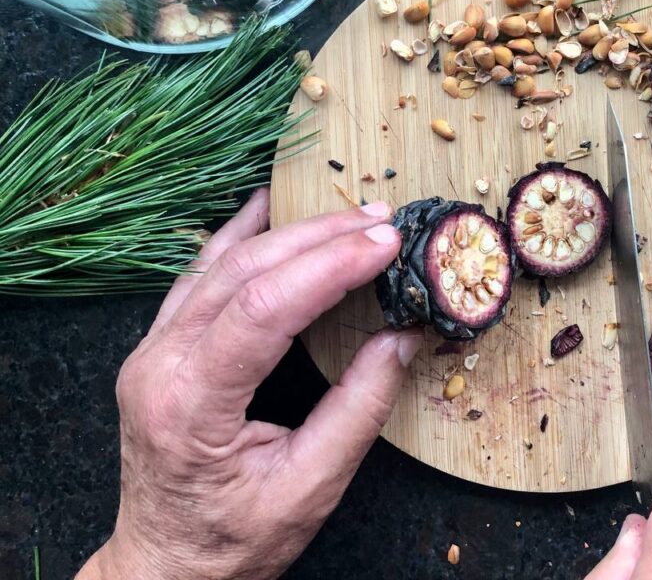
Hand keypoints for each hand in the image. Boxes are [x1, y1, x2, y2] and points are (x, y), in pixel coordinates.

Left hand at [76, 189, 422, 579]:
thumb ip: (358, 409)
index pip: (265, 309)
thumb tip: (401, 338)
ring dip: (289, 233)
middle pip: (243, 273)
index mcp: (190, 404)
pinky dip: (237, 237)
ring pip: (221, 265)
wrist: (165, 566)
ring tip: (347, 216)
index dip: (329, 267)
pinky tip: (264, 207)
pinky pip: (199, 275)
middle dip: (319, 239)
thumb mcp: (310, 489)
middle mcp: (159, 365)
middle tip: (380, 222)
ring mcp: (151, 351)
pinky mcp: (159, 348)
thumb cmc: (233, 541)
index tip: (384, 243)